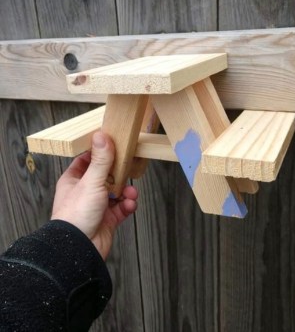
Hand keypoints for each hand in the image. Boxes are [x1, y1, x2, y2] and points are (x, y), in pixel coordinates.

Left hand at [51, 131, 138, 259]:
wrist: (79, 248)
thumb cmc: (77, 215)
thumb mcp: (91, 181)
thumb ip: (100, 159)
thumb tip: (102, 136)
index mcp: (74, 180)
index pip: (87, 160)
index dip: (101, 153)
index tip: (114, 145)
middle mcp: (85, 192)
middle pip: (106, 175)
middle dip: (120, 174)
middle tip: (128, 169)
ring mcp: (97, 206)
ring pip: (117, 192)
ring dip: (127, 191)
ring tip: (130, 194)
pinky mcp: (108, 219)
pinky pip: (122, 208)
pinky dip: (128, 206)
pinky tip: (129, 205)